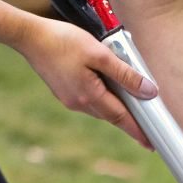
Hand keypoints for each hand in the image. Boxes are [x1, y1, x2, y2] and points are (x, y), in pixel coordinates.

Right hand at [15, 18, 157, 147]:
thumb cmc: (63, 41)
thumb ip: (125, 73)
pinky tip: (107, 84)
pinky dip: (103, 96)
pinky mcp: (65, 93)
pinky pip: (90, 99)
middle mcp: (79, 103)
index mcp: (89, 95)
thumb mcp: (100, 54)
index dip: (138, 131)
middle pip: (111, 114)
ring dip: (115, 105)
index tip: (151, 144)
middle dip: (129, 119)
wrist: (30, 38)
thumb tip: (148, 91)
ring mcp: (70, 100)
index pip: (121, 118)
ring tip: (131, 99)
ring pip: (101, 107)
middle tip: (147, 124)